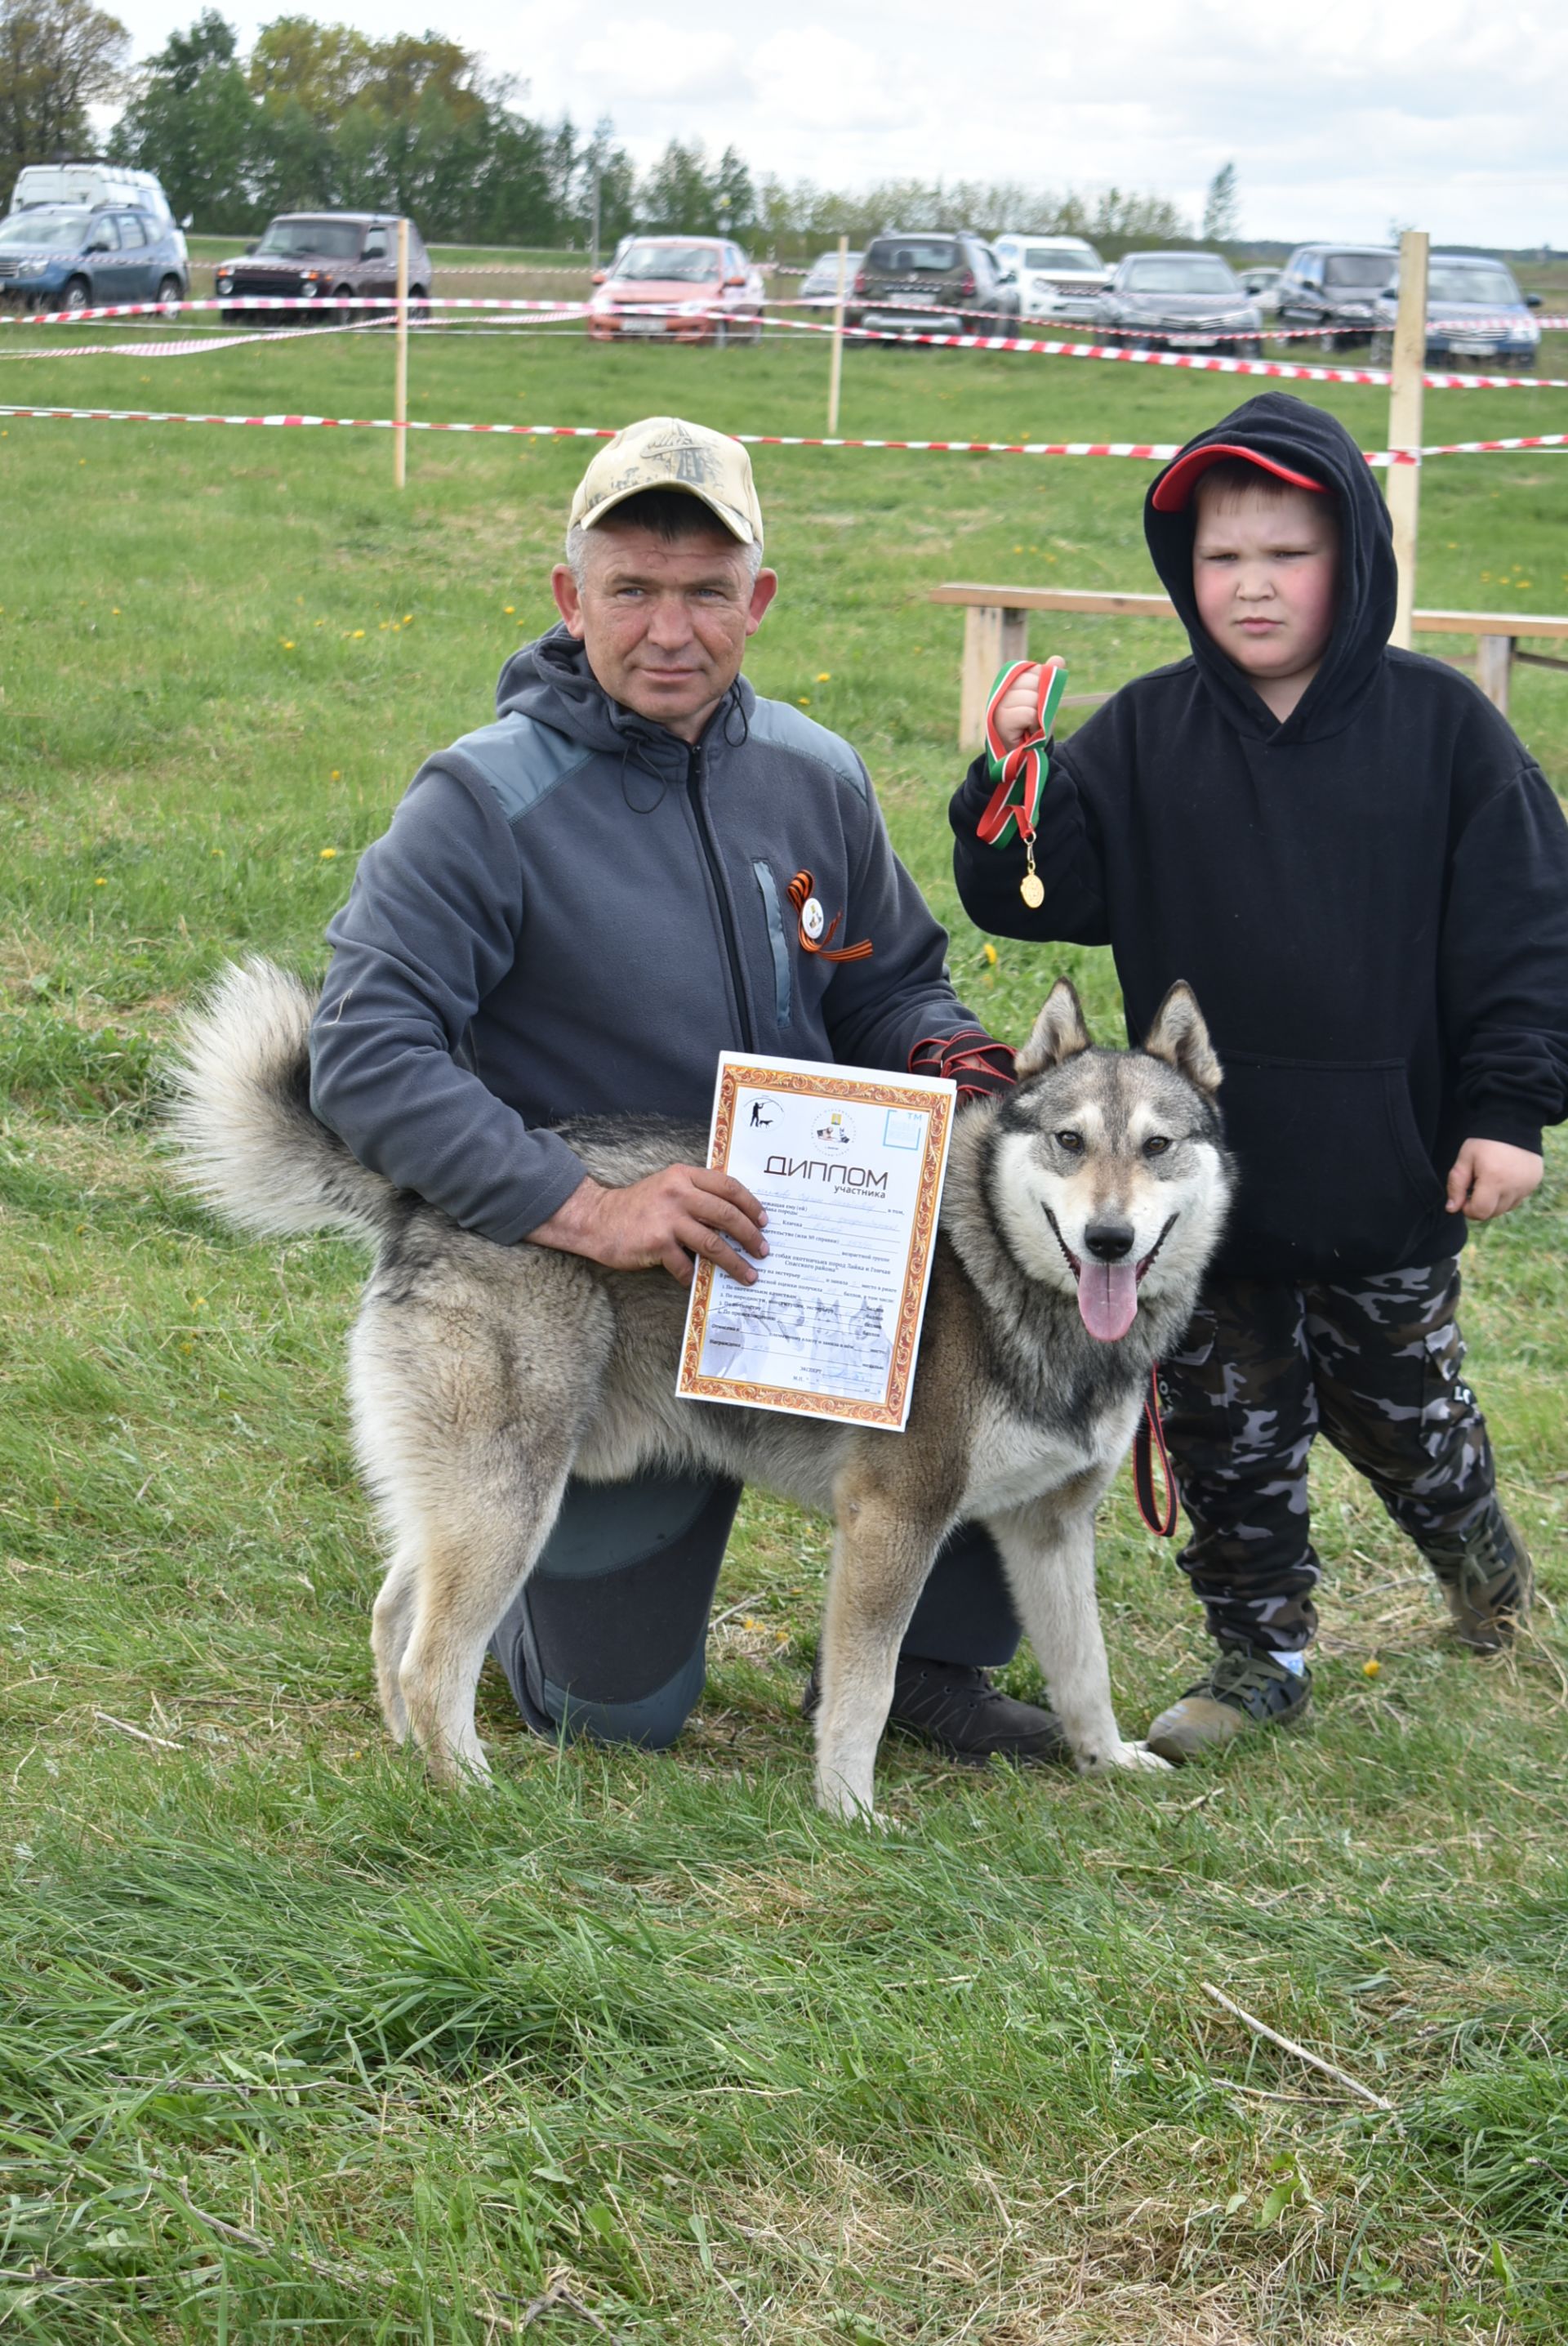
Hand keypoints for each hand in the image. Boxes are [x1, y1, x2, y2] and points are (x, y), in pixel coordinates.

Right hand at [529, 1167, 768, 1285]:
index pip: (728, 1187)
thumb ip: (696, 1193)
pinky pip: (685, 1264)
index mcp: (684, 1175)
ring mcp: (667, 1218)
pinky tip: (698, 1281)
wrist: (597, 1219)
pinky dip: (694, 1275)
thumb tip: (734, 1216)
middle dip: (750, 1235)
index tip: (764, 1221)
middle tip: (763, 1250)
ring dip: (735, 1262)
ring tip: (748, 1275)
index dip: (751, 1205)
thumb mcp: (667, 1187)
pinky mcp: (656, 1243)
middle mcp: (678, 1193)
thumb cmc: (636, 1206)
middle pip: (727, 1214)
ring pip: (713, 1243)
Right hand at [993, 661, 1048, 752]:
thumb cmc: (1033, 727)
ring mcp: (999, 703)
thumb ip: (1049, 681)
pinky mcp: (1001, 719)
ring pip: (1034, 699)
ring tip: (1029, 726)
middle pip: (1035, 683)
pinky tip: (1026, 732)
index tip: (1036, 704)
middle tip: (1032, 718)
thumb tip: (1058, 659)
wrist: (1023, 756)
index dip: (1042, 688)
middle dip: (1041, 703)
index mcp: (1011, 681)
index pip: (1036, 670)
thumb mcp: (1045, 701)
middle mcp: (1001, 689)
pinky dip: (1034, 725)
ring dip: (1038, 716)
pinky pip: (1030, 713)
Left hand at [1444, 1138, 1543, 1220]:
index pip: (1480, 1212)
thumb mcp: (1465, 1159)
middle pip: (1493, 1213)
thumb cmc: (1485, 1141)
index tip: (1464, 1195)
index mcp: (1494, 1180)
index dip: (1468, 1209)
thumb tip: (1452, 1209)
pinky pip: (1517, 1199)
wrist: (1513, 1123)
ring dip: (1495, 1201)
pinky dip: (1508, 1195)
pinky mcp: (1534, 1183)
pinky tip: (1503, 1177)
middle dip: (1480, 1205)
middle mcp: (1513, 1187)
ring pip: (1505, 1208)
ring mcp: (1526, 1186)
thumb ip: (1456, 1185)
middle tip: (1476, 1185)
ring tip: (1490, 1180)